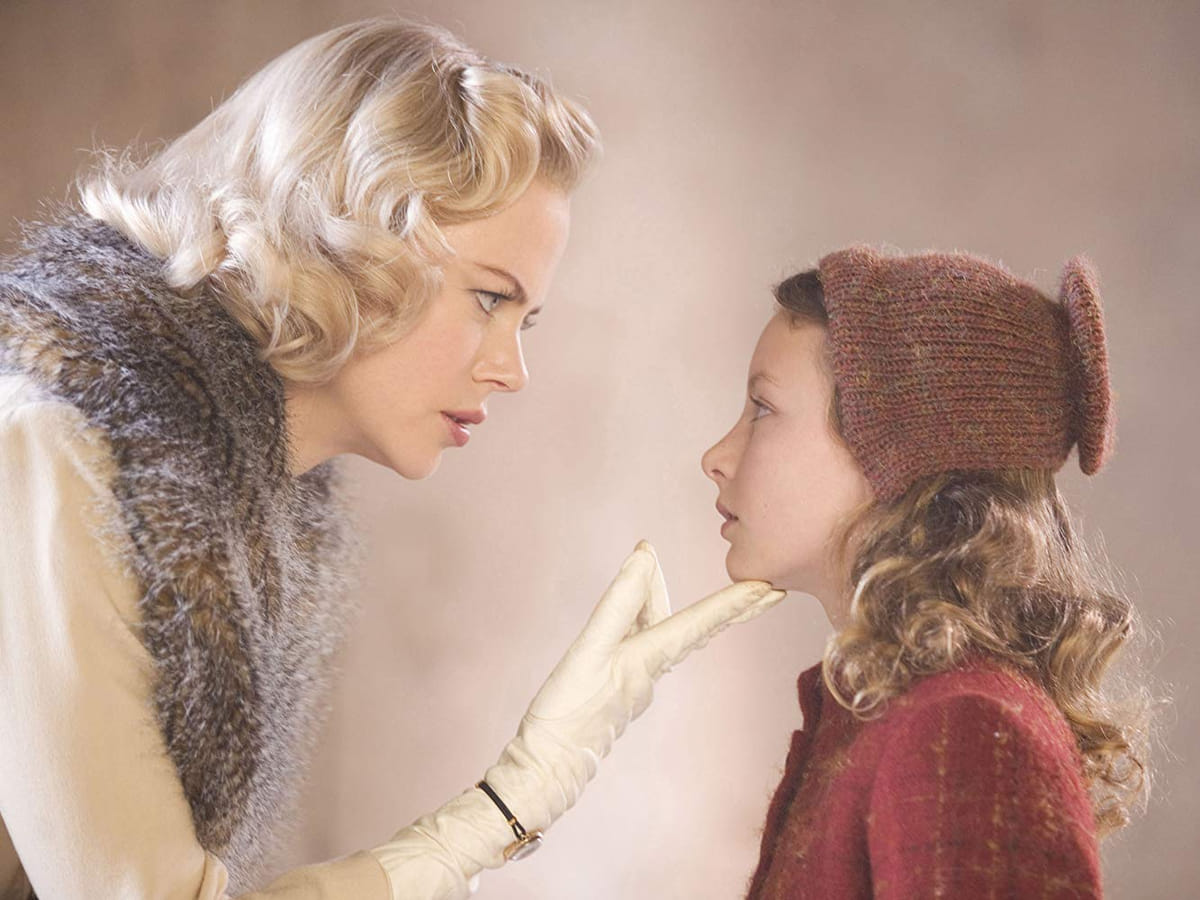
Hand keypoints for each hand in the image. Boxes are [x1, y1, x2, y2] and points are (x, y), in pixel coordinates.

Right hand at [485, 541, 783, 831]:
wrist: (546, 768)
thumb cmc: (566, 714)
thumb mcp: (590, 650)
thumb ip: (619, 603)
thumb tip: (645, 558)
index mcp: (649, 660)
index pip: (703, 623)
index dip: (737, 601)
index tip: (772, 588)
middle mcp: (650, 670)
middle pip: (694, 628)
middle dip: (729, 607)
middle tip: (766, 589)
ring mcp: (636, 681)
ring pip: (663, 631)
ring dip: (670, 602)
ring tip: (656, 570)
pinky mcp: (618, 687)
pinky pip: (642, 642)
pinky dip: (643, 618)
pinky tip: (633, 613)